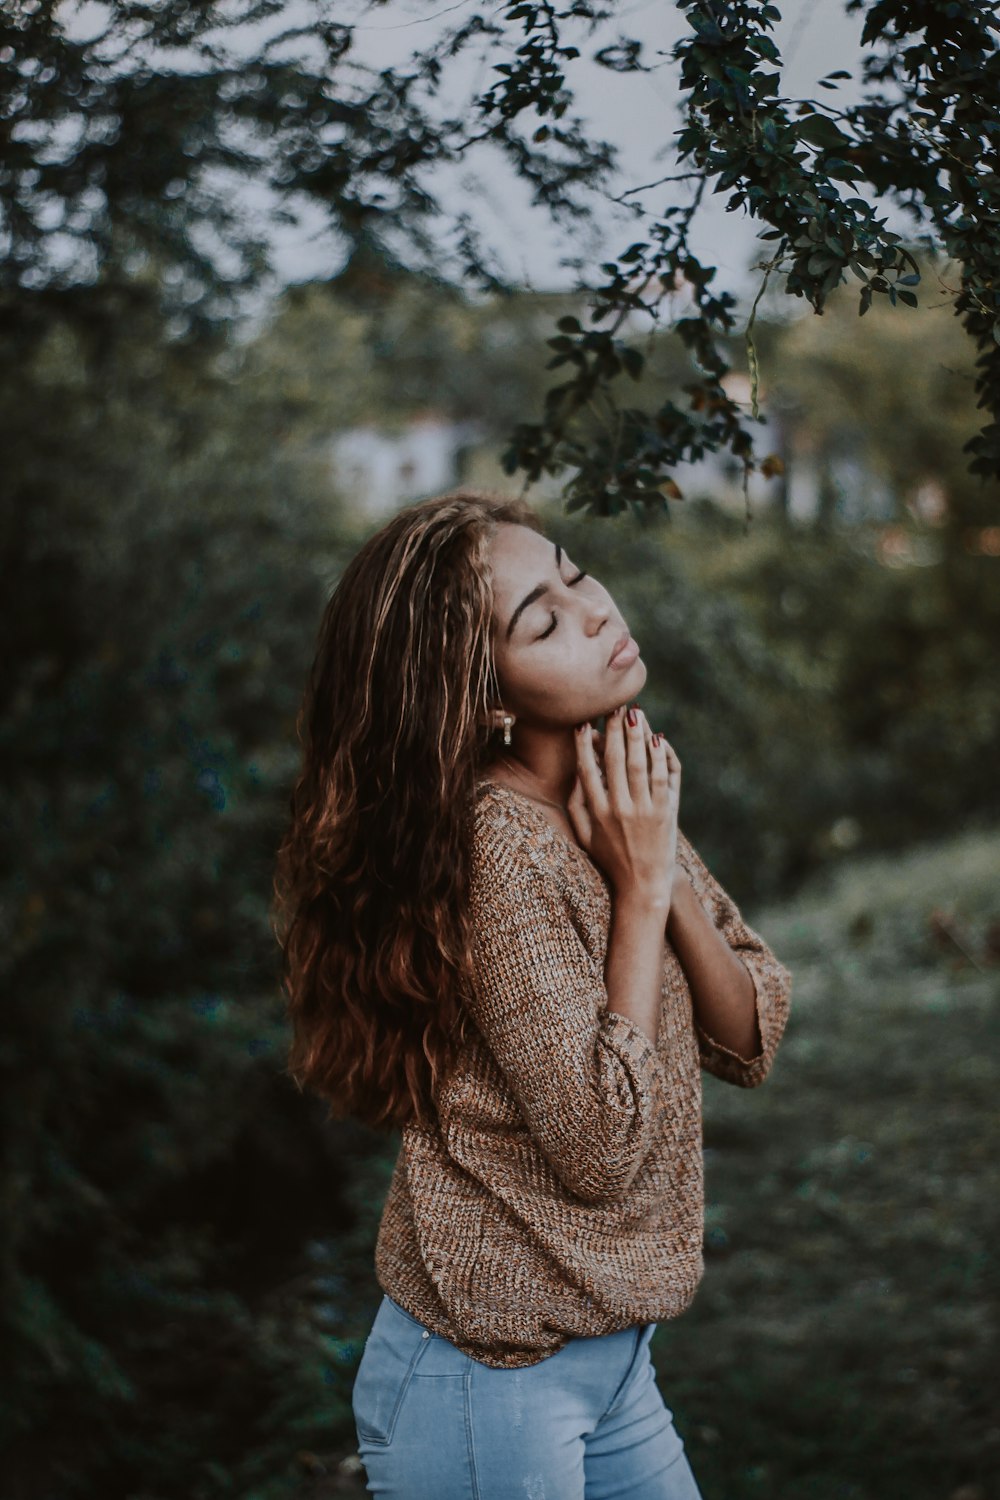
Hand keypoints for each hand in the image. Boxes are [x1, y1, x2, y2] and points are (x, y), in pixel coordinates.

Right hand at [567, 703, 680, 906]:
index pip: (587, 770)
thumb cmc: (610, 859)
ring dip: (637, 735)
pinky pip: (664, 778)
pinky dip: (661, 756)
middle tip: (614, 706)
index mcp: (597, 813)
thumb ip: (576, 805)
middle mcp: (619, 809)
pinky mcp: (666, 813)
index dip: (584, 745)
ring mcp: (645, 810)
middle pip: (614, 760)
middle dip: (614, 730)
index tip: (583, 724)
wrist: (643, 886)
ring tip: (636, 713)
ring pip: (639, 764)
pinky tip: (658, 738)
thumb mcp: (584, 836)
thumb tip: (575, 773)